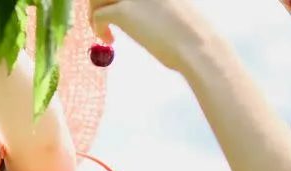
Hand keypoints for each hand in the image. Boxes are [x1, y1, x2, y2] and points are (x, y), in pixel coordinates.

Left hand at [89, 0, 212, 70]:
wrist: (197, 45)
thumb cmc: (190, 32)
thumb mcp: (172, 7)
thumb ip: (152, 4)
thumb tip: (136, 11)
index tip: (113, 5)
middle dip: (98, 1)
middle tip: (100, 16)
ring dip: (94, 11)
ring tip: (102, 29)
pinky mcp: (124, 12)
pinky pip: (99, 15)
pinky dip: (97, 27)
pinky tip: (108, 38)